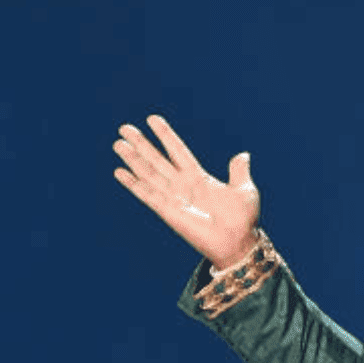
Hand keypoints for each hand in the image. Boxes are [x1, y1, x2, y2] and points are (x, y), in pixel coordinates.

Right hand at [112, 115, 259, 269]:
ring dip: (133, 159)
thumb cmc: (243, 220)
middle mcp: (183, 186)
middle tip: (124, 128)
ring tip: (118, 143)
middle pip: (157, 160)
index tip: (152, 119)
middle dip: (142, 144)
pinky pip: (147, 194)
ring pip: (149, 173)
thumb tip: (243, 155)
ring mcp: (174, 198)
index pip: (178, 151)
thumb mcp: (245, 190)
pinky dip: (133, 183)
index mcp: (200, 178)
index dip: (166, 136)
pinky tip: (120, 172)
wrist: (239, 243)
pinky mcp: (168, 212)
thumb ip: (239, 172)